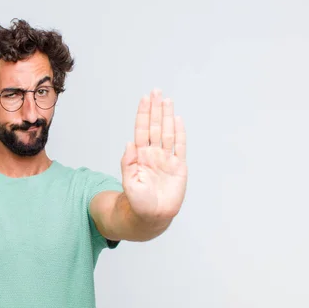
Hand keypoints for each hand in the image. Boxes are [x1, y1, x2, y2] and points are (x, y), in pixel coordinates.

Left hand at [120, 89, 186, 221]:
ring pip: (168, 133)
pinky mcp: (178, 167)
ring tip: (167, 100)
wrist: (152, 216)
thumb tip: (129, 143)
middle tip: (156, 91)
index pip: (142, 130)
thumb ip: (128, 163)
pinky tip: (178, 119)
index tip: (144, 99)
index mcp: (140, 156)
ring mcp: (166, 159)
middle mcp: (153, 154)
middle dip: (155, 109)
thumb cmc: (138, 202)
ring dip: (167, 116)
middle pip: (155, 126)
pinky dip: (180, 133)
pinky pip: (180, 147)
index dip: (143, 114)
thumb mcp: (128, 183)